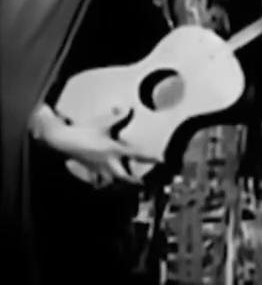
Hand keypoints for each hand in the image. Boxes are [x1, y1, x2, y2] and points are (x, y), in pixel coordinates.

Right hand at [40, 121, 158, 187]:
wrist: (62, 140)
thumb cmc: (84, 131)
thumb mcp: (104, 124)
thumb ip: (119, 116)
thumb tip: (129, 108)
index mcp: (114, 149)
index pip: (137, 154)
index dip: (151, 157)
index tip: (162, 161)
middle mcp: (108, 162)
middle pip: (124, 177)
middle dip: (134, 182)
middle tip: (143, 185)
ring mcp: (98, 168)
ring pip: (111, 183)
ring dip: (119, 186)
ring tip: (126, 189)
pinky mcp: (90, 170)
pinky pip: (98, 182)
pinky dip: (102, 185)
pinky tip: (104, 188)